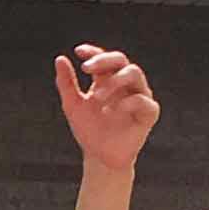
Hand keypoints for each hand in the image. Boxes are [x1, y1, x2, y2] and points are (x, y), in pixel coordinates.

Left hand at [54, 45, 156, 169]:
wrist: (99, 157)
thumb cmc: (89, 129)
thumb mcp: (72, 106)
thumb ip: (66, 83)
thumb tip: (60, 59)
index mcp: (108, 80)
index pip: (104, 58)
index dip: (94, 52)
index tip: (79, 51)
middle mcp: (125, 84)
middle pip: (121, 60)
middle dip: (104, 61)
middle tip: (86, 69)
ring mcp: (139, 96)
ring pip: (134, 73)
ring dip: (114, 81)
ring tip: (96, 97)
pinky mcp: (148, 113)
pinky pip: (143, 100)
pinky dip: (127, 102)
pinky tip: (111, 111)